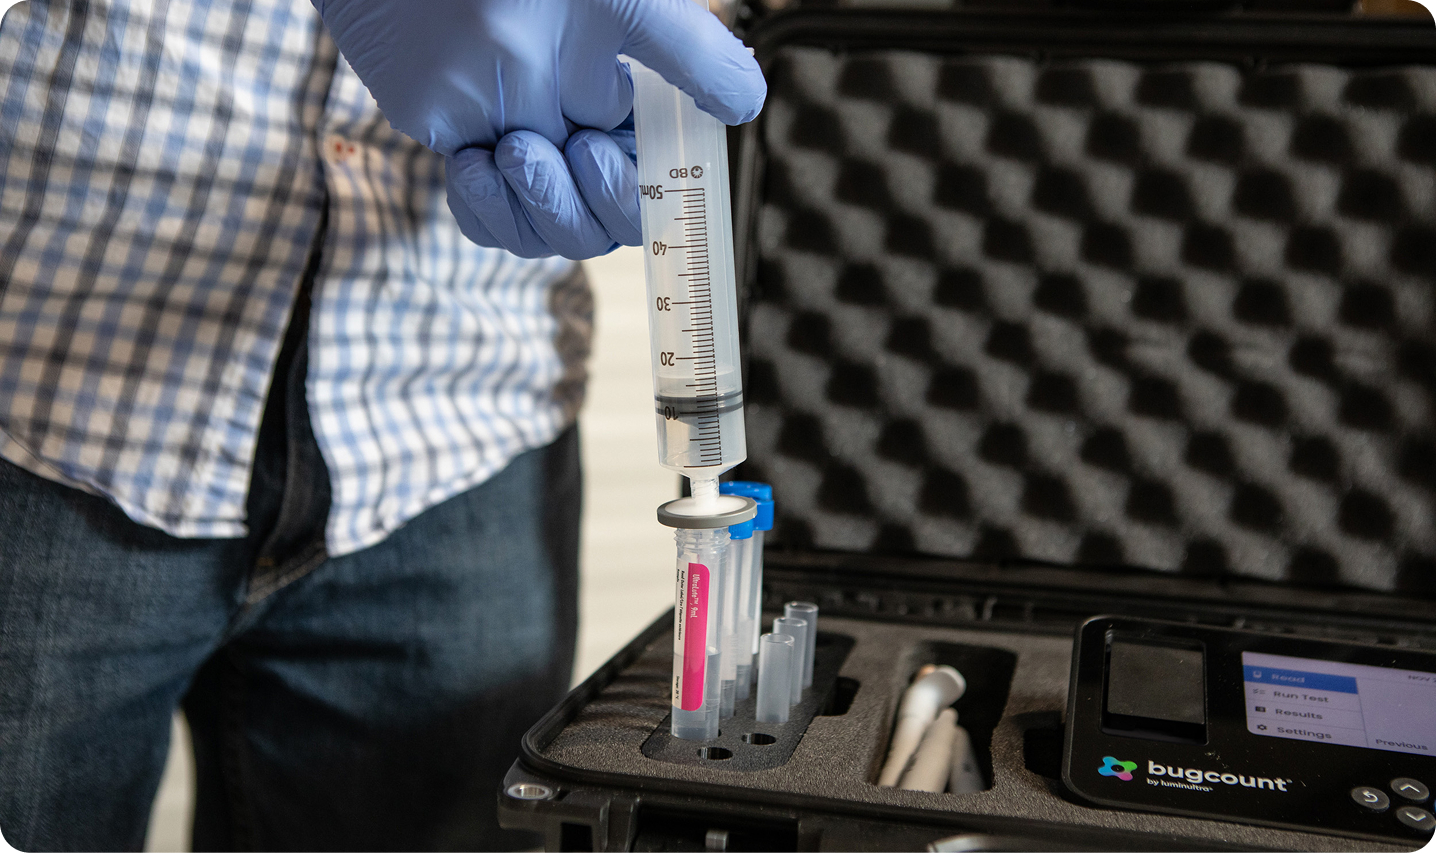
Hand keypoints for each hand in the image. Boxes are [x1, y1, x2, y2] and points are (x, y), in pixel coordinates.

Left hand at [311, 0, 765, 258]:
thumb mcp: (627, 5)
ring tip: (504, 148)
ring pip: (552, 238)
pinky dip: (485, 210)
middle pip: (607, 227)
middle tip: (544, 146)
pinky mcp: (476, 165)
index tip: (598, 153)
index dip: (638, 192)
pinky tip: (470, 162)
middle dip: (580, 202)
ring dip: (531, 206)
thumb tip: (748, 104)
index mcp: (629, 105)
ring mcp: (529, 155)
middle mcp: (584, 135)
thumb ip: (694, 56)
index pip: (658, 187)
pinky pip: (493, 229)